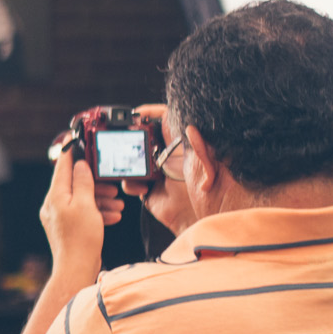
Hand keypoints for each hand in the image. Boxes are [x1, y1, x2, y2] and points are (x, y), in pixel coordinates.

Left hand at [41, 153, 108, 282]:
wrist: (77, 269)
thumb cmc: (81, 239)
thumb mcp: (86, 204)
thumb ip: (83, 182)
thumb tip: (80, 165)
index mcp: (55, 196)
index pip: (62, 166)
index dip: (71, 152)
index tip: (78, 140)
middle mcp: (54, 205)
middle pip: (74, 184)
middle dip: (95, 183)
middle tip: (110, 183)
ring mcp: (60, 217)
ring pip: (81, 199)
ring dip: (100, 199)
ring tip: (117, 204)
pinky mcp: (68, 228)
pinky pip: (83, 213)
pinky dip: (97, 212)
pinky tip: (112, 215)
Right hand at [118, 104, 195, 234]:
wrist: (195, 220)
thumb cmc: (207, 195)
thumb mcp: (204, 166)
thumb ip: (199, 147)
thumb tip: (190, 127)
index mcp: (180, 146)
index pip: (164, 122)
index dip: (151, 113)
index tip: (137, 112)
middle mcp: (165, 156)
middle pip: (143, 138)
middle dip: (132, 137)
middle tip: (125, 138)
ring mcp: (153, 172)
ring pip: (132, 159)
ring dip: (129, 163)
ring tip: (137, 170)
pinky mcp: (145, 187)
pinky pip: (129, 180)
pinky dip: (131, 183)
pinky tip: (143, 188)